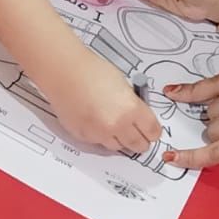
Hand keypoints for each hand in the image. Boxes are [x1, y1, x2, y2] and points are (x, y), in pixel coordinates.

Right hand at [46, 51, 160, 152]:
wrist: (64, 72)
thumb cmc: (92, 71)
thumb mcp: (124, 85)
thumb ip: (133, 104)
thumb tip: (138, 117)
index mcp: (131, 109)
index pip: (153, 132)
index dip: (154, 131)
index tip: (152, 130)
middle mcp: (117, 125)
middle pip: (138, 145)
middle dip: (141, 140)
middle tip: (139, 134)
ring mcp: (99, 134)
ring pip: (118, 147)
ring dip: (121, 140)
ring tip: (118, 127)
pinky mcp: (83, 137)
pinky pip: (99, 143)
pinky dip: (102, 137)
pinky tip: (99, 123)